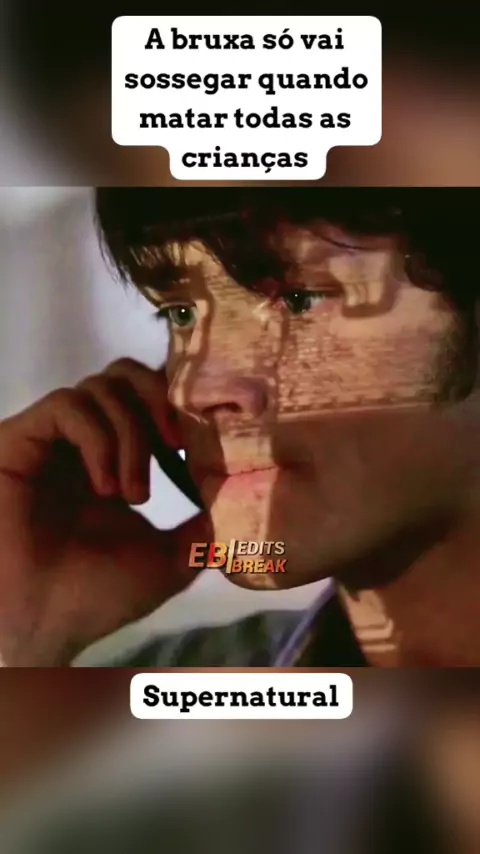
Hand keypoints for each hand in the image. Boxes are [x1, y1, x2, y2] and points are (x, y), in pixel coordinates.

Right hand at [0, 358, 209, 665]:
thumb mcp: (171, 559)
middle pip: (125, 373)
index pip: (149, 398)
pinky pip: (68, 406)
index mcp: (115, 459)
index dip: (182, 401)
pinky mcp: (19, 439)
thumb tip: (237, 499)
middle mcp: (82, 441)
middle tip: (178, 444)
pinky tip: (106, 486)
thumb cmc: (98, 596)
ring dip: (131, 436)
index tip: (212, 428)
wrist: (44, 624)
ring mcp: (50, 438)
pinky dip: (98, 439)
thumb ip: (203, 525)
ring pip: (101, 387)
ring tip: (133, 495)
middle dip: (160, 398)